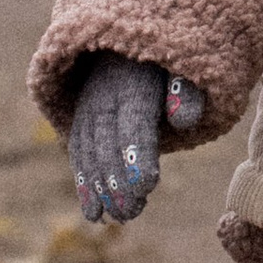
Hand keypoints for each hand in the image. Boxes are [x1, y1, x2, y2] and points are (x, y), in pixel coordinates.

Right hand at [66, 57, 203, 223]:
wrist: (121, 45)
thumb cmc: (162, 64)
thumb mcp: (181, 68)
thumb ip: (186, 92)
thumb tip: (184, 120)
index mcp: (132, 87)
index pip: (133, 126)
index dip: (138, 157)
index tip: (148, 186)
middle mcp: (103, 100)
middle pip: (107, 147)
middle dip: (118, 183)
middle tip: (132, 212)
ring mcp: (86, 113)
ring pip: (88, 156)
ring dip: (100, 190)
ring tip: (118, 218)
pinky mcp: (78, 123)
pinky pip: (76, 156)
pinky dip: (83, 185)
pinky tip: (93, 212)